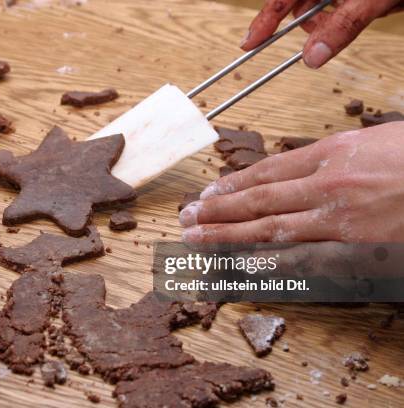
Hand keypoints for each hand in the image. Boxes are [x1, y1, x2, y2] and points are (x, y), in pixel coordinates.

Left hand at [180, 121, 403, 242]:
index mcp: (333, 153)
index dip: (232, 185)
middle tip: (186, 219)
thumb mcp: (375, 142)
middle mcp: (327, 185)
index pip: (267, 171)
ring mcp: (340, 219)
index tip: (206, 195)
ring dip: (228, 236)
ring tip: (196, 241)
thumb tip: (304, 170)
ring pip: (270, 229)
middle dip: (217, 211)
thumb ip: (335, 157)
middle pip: (258, 199)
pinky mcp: (358, 249)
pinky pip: (302, 259)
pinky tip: (241, 268)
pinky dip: (268, 264)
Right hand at [240, 0, 403, 67]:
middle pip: (302, 2)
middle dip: (314, 21)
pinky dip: (354, 12)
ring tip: (370, 10)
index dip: (264, 21)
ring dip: (339, 18)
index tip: (250, 44)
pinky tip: (374, 7)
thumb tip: (312, 58)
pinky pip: (344, 7)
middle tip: (328, 35)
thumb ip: (343, 26)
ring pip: (324, 6)